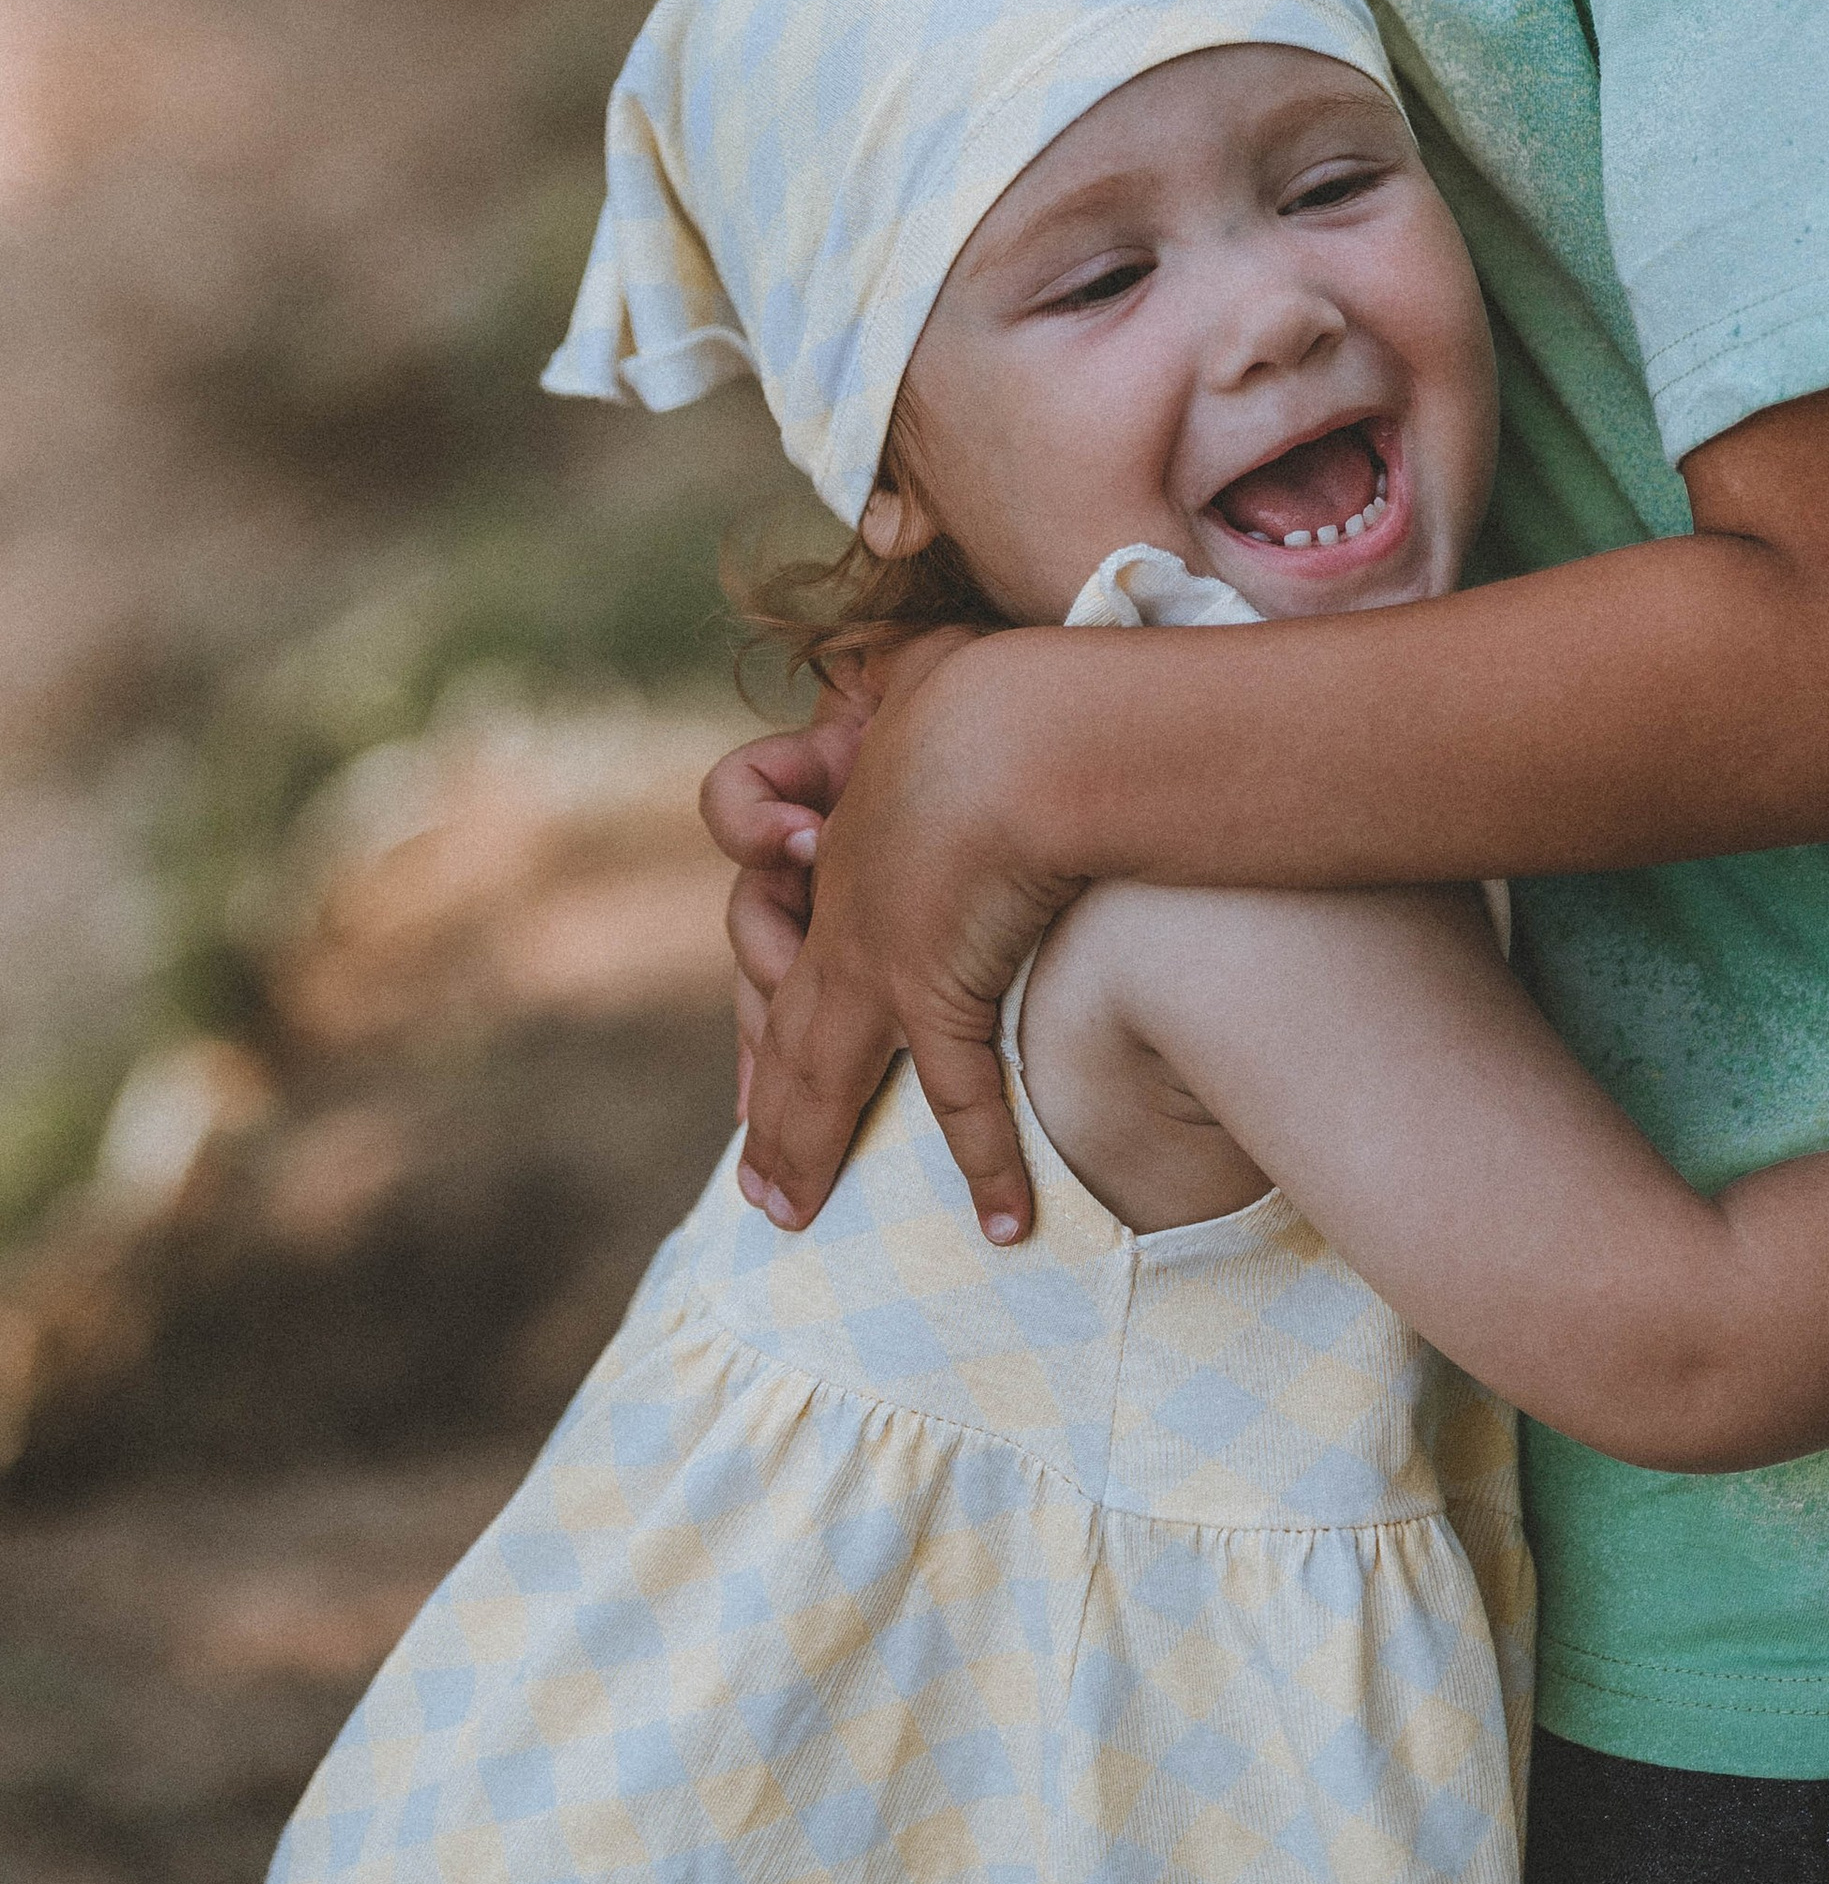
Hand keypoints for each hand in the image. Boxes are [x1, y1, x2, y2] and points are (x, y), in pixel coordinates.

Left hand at [738, 627, 1077, 1243]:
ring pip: (819, 1067)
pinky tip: (1005, 1222)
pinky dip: (984, 1162)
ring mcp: (872, 951)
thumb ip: (910, 673)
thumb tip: (911, 662)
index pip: (756, 910)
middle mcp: (832, 900)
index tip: (757, 1053)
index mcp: (825, 827)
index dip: (754, 987)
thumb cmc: (987, 680)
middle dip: (765, 1103)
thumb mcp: (929, 662)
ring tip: (791, 1213)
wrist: (1018, 726)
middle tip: (758, 1182)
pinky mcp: (929, 985)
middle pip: (772, 1014)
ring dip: (805, 1147)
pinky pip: (956, 1095)